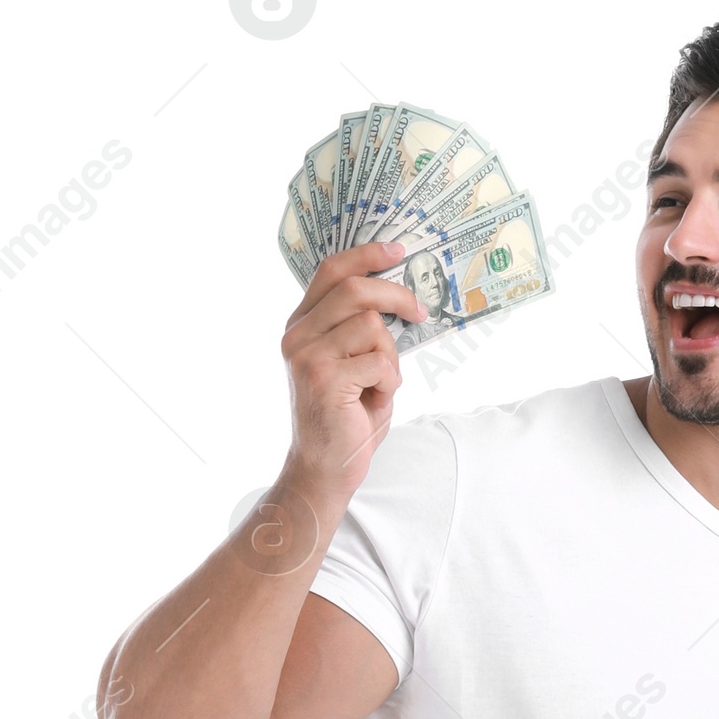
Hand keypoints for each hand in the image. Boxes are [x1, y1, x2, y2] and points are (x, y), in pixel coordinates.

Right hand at [280, 240, 425, 509]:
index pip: (332, 272)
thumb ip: (360, 329)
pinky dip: (389, 382)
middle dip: (396, 297)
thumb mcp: (351, 363)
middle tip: (420, 311)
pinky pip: (380, 362)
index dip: (367, 255)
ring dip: (390, 357)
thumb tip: (399, 296)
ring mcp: (308, 357)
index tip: (398, 249)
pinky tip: (375, 400)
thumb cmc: (345, 418)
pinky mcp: (326, 379)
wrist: (325, 469)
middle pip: (356, 290)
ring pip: (372, 328)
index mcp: (301, 326)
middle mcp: (298, 336)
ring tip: (380, 384)